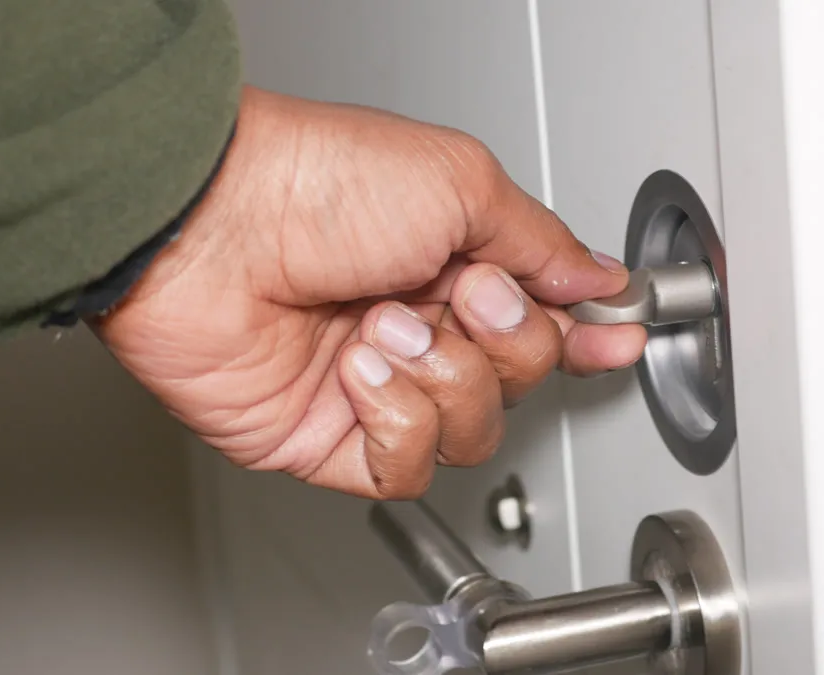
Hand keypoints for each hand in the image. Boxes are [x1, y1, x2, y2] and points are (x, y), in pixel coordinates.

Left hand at [94, 86, 645, 498]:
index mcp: (449, 261)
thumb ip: (541, 242)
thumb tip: (597, 277)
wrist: (207, 226)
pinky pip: (405, 468)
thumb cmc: (318, 181)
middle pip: (518, 381)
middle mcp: (415, 324)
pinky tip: (358, 373)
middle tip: (460, 295)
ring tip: (383, 326)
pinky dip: (396, 421)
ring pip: (471, 432)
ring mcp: (373, 385)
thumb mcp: (462, 183)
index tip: (616, 338)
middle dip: (504, 341)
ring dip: (442, 378)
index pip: (538, 319)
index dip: (581, 336)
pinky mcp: (327, 437)